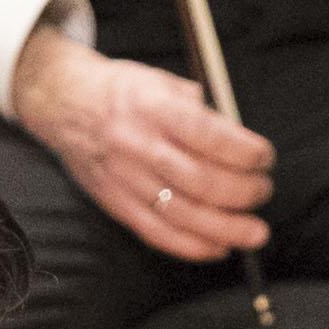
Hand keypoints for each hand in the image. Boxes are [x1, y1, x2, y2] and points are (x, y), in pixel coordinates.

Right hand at [10, 23, 271, 263]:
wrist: (63, 103)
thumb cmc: (122, 92)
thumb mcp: (160, 80)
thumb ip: (199, 109)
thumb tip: (238, 140)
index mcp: (153, 107)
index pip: (208, 135)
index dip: (244, 152)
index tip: (265, 157)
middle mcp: (138, 145)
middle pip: (201, 180)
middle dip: (243, 192)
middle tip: (263, 192)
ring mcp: (126, 179)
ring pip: (184, 214)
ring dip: (227, 229)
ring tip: (255, 232)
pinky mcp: (117, 204)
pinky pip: (158, 235)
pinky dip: (193, 247)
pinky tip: (220, 248)